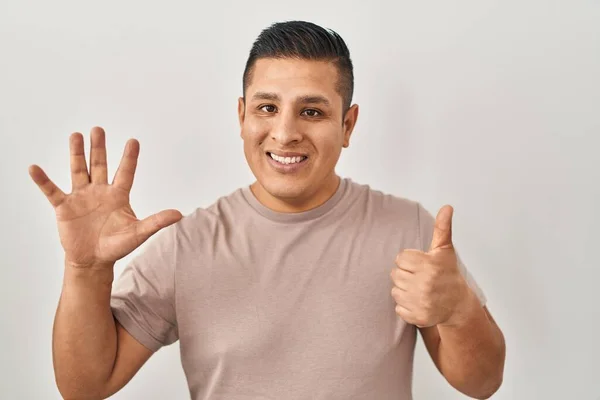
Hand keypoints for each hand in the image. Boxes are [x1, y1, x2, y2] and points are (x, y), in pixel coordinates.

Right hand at [29, 127, 181, 268]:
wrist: (93, 260)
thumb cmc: (116, 246)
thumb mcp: (138, 233)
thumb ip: (156, 222)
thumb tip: (179, 214)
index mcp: (118, 195)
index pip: (125, 172)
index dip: (129, 157)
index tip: (133, 141)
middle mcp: (99, 191)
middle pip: (99, 164)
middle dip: (98, 147)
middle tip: (98, 129)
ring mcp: (81, 197)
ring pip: (78, 170)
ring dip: (76, 154)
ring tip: (75, 135)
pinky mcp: (64, 207)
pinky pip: (52, 191)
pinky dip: (43, 180)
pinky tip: (35, 168)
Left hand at [390, 205, 471, 327]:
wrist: (458, 305)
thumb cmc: (448, 274)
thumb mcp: (444, 250)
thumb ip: (442, 228)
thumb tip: (447, 207)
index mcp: (429, 265)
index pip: (400, 258)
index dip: (410, 261)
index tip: (422, 265)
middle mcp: (425, 284)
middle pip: (395, 274)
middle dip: (406, 275)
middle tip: (421, 278)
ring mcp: (421, 302)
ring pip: (395, 291)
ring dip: (404, 290)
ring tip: (420, 290)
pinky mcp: (417, 317)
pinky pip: (398, 308)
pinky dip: (406, 306)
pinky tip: (419, 302)